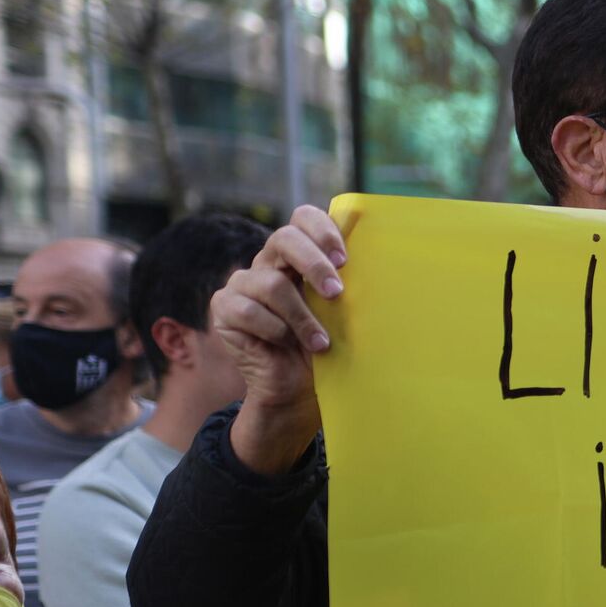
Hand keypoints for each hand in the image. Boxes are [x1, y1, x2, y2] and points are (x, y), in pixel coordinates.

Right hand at [211, 205, 345, 474]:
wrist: (297, 389)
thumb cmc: (326, 347)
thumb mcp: (342, 314)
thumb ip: (347, 285)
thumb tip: (381, 262)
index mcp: (299, 255)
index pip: (303, 218)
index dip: (322, 231)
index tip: (345, 259)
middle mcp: (269, 262)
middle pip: (283, 238)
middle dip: (314, 264)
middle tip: (337, 293)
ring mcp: (243, 284)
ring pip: (271, 283)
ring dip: (302, 317)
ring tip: (320, 343)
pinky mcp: (224, 308)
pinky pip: (248, 310)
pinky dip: (274, 330)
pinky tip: (286, 345)